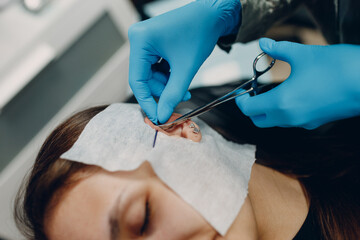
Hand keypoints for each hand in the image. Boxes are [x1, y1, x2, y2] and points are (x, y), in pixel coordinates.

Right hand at [128, 0, 240, 122]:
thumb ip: (173, 95)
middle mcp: (137, 38)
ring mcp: (144, 40)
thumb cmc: (201, 33)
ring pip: (150, 74)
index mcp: (140, 40)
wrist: (212, 13)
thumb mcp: (186, 69)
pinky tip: (180, 78)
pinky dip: (167, 76)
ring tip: (185, 90)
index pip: (137, 80)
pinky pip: (155, 67)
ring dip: (166, 85)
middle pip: (143, 78)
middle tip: (178, 101)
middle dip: (162, 92)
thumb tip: (162, 116)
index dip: (147, 102)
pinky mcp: (151, 43)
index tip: (158, 118)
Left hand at [236, 38, 359, 128]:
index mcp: (281, 103)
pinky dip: (284, 111)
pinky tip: (291, 94)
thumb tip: (263, 43)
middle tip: (254, 92)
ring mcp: (304, 122)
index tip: (241, 92)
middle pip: (259, 120)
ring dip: (268, 109)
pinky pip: (291, 120)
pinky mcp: (316, 122)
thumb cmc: (336, 67)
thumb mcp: (302, 54)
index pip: (249, 109)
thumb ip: (278, 49)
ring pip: (275, 122)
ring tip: (272, 90)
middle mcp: (290, 118)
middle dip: (252, 108)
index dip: (241, 100)